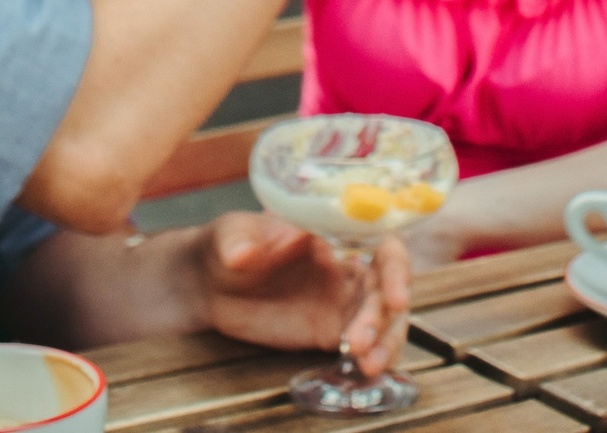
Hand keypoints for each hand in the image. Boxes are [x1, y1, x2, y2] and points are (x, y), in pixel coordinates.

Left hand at [194, 213, 411, 373]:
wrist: (210, 284)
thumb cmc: (226, 244)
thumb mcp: (229, 235)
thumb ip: (239, 242)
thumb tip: (244, 253)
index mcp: (333, 235)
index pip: (380, 244)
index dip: (396, 267)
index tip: (396, 294)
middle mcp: (345, 266)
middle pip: (385, 288)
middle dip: (384, 314)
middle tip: (363, 339)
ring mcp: (340, 301)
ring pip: (381, 318)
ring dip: (383, 340)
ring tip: (367, 364)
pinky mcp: (330, 330)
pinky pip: (363, 343)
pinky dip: (374, 356)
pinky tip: (369, 371)